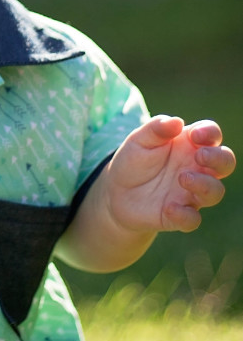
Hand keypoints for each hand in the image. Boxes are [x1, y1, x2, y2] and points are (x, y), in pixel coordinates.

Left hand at [104, 115, 235, 234]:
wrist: (115, 193)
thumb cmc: (133, 161)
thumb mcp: (139, 140)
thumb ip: (156, 129)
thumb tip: (177, 122)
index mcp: (188, 145)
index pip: (212, 134)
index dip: (210, 133)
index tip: (195, 136)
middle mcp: (196, 168)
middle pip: (225, 162)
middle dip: (219, 158)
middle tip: (199, 156)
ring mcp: (190, 193)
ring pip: (216, 192)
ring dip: (205, 185)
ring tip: (182, 178)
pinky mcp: (180, 215)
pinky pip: (193, 219)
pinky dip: (185, 215)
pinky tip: (168, 207)